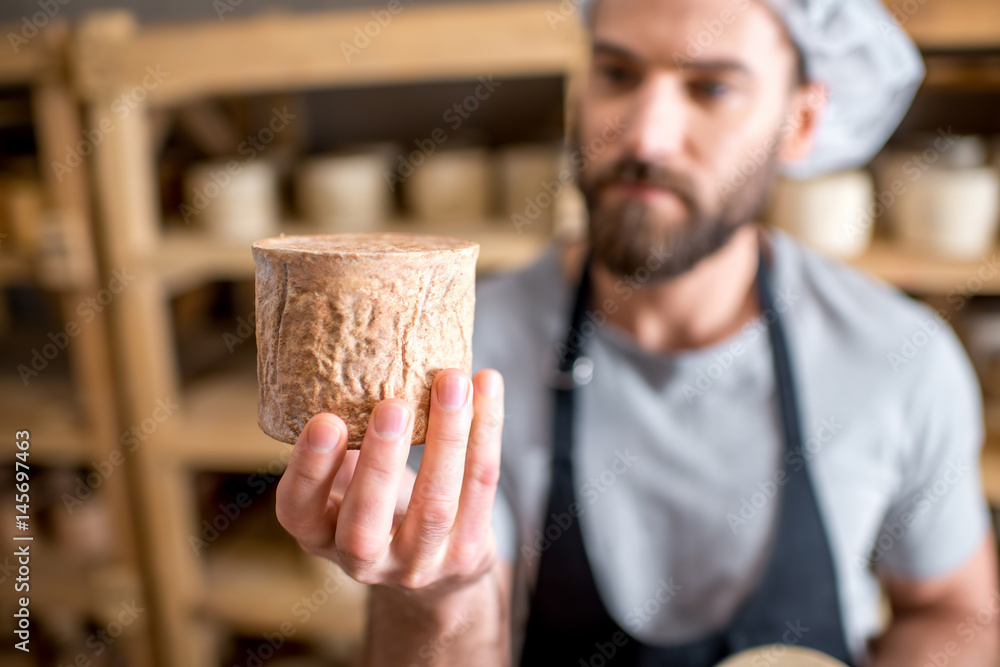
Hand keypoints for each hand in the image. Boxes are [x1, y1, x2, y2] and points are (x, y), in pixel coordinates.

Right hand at [275, 368, 504, 599]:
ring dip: (447, 441)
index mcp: (319, 533)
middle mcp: (363, 560)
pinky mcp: (466, 551)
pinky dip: (486, 431)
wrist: (435, 562)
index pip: (298, 510)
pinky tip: (486, 386)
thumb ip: (345, 437)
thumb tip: (352, 355)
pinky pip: (480, 486)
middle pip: (365, 526)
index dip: (309, 469)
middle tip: (393, 407)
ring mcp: (418, 562)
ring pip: (435, 507)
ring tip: (452, 384)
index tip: (325, 420)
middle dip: (380, 465)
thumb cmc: (379, 500)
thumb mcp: (347, 477)